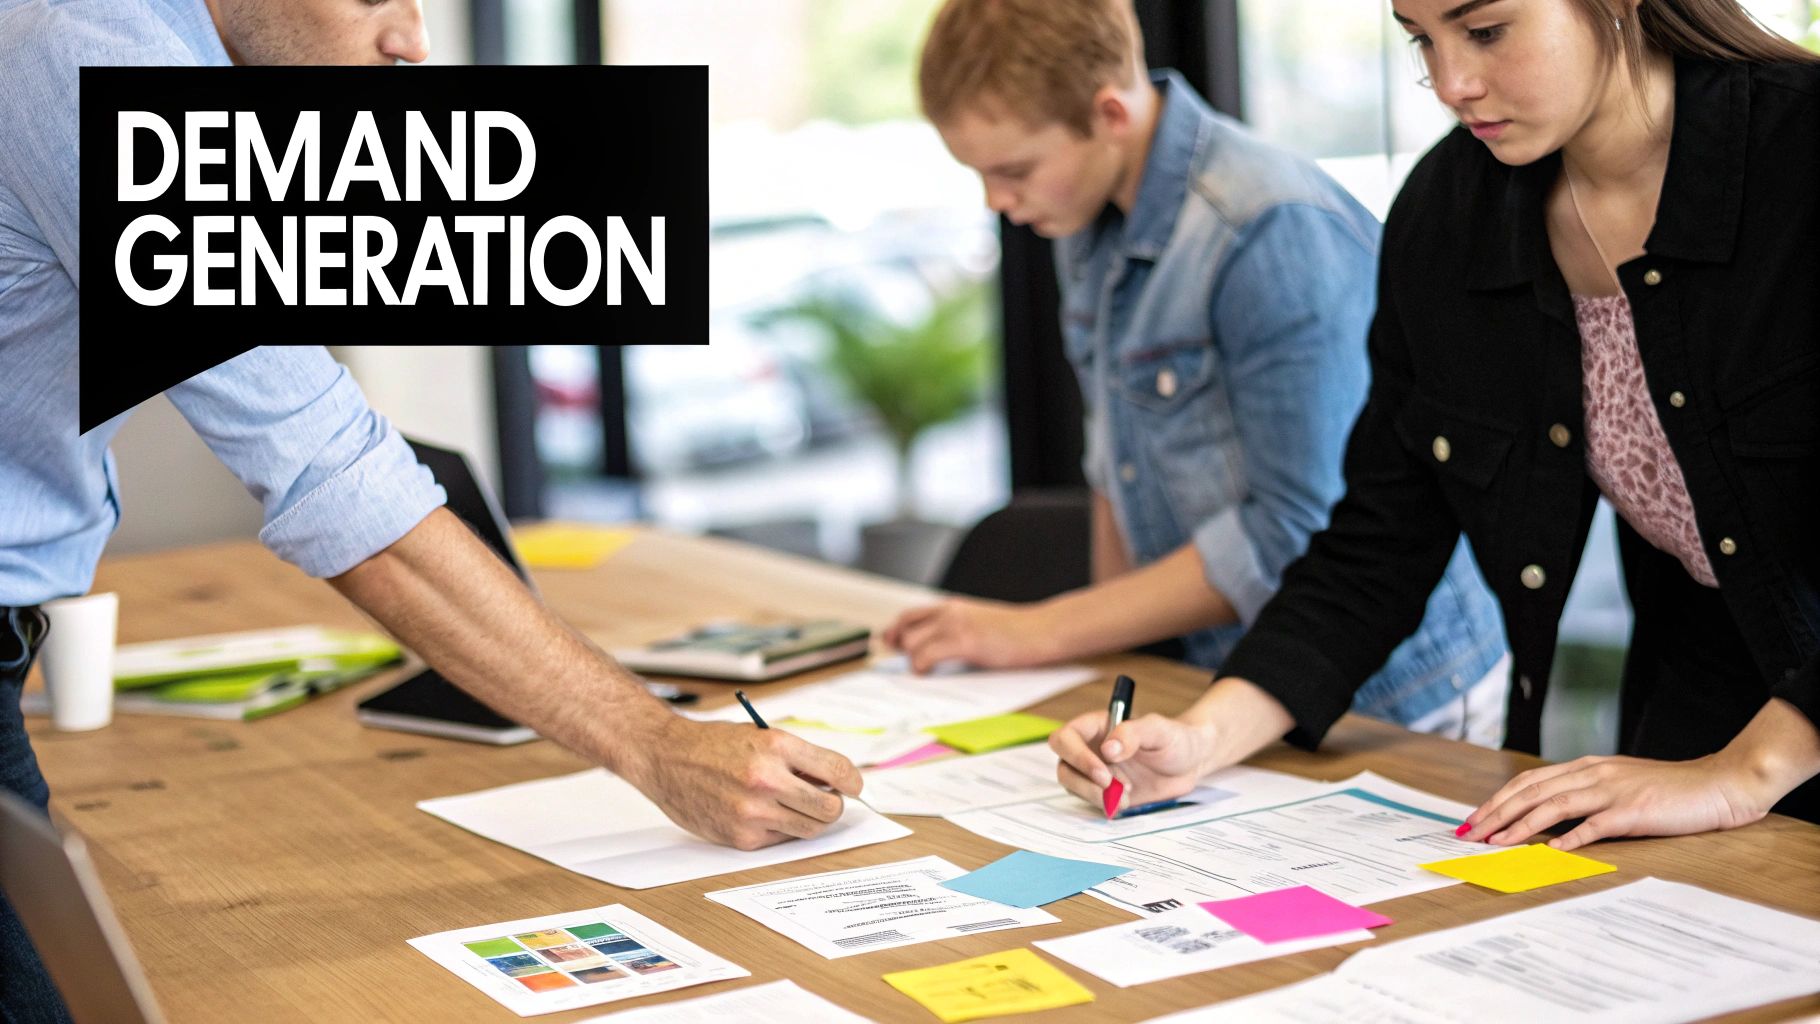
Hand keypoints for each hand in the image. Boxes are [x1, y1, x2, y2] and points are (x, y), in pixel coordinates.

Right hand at [618, 714, 862, 850]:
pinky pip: (781, 839)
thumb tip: (835, 782)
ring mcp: (754, 811)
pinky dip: (781, 828)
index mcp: (776, 745)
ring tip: (796, 806)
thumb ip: (797, 758)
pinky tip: (765, 813)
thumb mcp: (760, 737)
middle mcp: (767, 779)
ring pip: (810, 828)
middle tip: (826, 800)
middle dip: (834, 804)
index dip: (852, 780)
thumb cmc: (714, 744)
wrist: (666, 758)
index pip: (837, 770)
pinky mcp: (742, 836)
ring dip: (811, 819)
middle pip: (830, 807)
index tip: (853, 785)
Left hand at [882, 597, 1054, 672]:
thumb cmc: (1017, 633)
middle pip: (906, 626)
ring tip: (921, 671)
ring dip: (911, 659)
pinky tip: (927, 673)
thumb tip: (935, 648)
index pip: (911, 614)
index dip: (896, 630)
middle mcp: (950, 611)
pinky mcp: (965, 641)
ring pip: (913, 641)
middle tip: (896, 661)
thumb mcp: (980, 623)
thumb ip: (958, 629)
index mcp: (953, 606)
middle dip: (897, 645)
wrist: (1042, 630)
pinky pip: (927, 654)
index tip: (889, 643)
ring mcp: (956, 624)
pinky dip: (921, 666)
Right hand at [1048, 710, 1218, 813]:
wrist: (1191, 763)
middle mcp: (1089, 749)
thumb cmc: (1175, 738)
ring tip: (1126, 797)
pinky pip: (1090, 802)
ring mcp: (1094, 772)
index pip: (1066, 738)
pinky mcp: (1104, 792)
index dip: (1077, 756)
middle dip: (1084, 782)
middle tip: (1113, 788)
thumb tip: (1107, 748)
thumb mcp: (1159, 730)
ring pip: (1074, 787)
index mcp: (1096, 727)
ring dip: (1096, 796)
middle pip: (1064, 765)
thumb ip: (1132, 733)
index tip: (1103, 772)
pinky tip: (1127, 802)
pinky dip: (1104, 806)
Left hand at [1459, 753, 1772, 850]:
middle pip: (1531, 791)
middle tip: (1471, 833)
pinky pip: (1595, 825)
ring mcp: (1613, 791)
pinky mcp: (1634, 811)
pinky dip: (1570, 838)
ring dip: (1520, 824)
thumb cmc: (1669, 790)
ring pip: (1553, 805)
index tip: (1475, 819)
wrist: (1719, 784)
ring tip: (1496, 842)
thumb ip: (1586, 795)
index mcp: (1587, 767)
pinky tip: (1550, 851)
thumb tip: (1548, 820)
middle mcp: (1593, 774)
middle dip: (1496, 812)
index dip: (1498, 799)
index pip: (1529, 781)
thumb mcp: (1619, 785)